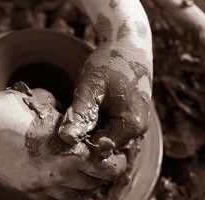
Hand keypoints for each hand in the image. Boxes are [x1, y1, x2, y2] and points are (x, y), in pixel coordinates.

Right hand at [0, 85, 126, 199]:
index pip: (109, 166)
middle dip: (104, 176)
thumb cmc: (14, 110)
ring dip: (87, 189)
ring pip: (77, 196)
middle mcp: (62, 172)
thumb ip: (67, 119)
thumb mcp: (48, 107)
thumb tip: (74, 122)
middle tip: (104, 168)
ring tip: (89, 180)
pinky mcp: (28, 189)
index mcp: (72, 150)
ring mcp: (44, 184)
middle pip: (95, 183)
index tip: (116, 157)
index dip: (117, 163)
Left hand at [58, 41, 151, 156]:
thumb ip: (79, 114)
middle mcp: (138, 130)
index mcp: (130, 125)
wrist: (129, 44)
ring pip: (112, 141)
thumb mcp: (90, 86)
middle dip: (89, 140)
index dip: (81, 143)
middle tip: (76, 121)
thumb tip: (66, 139)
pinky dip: (103, 127)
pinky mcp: (134, 118)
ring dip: (96, 134)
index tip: (68, 129)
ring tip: (87, 113)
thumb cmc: (110, 62)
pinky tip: (95, 111)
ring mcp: (138, 124)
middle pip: (108, 149)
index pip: (100, 150)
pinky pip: (117, 132)